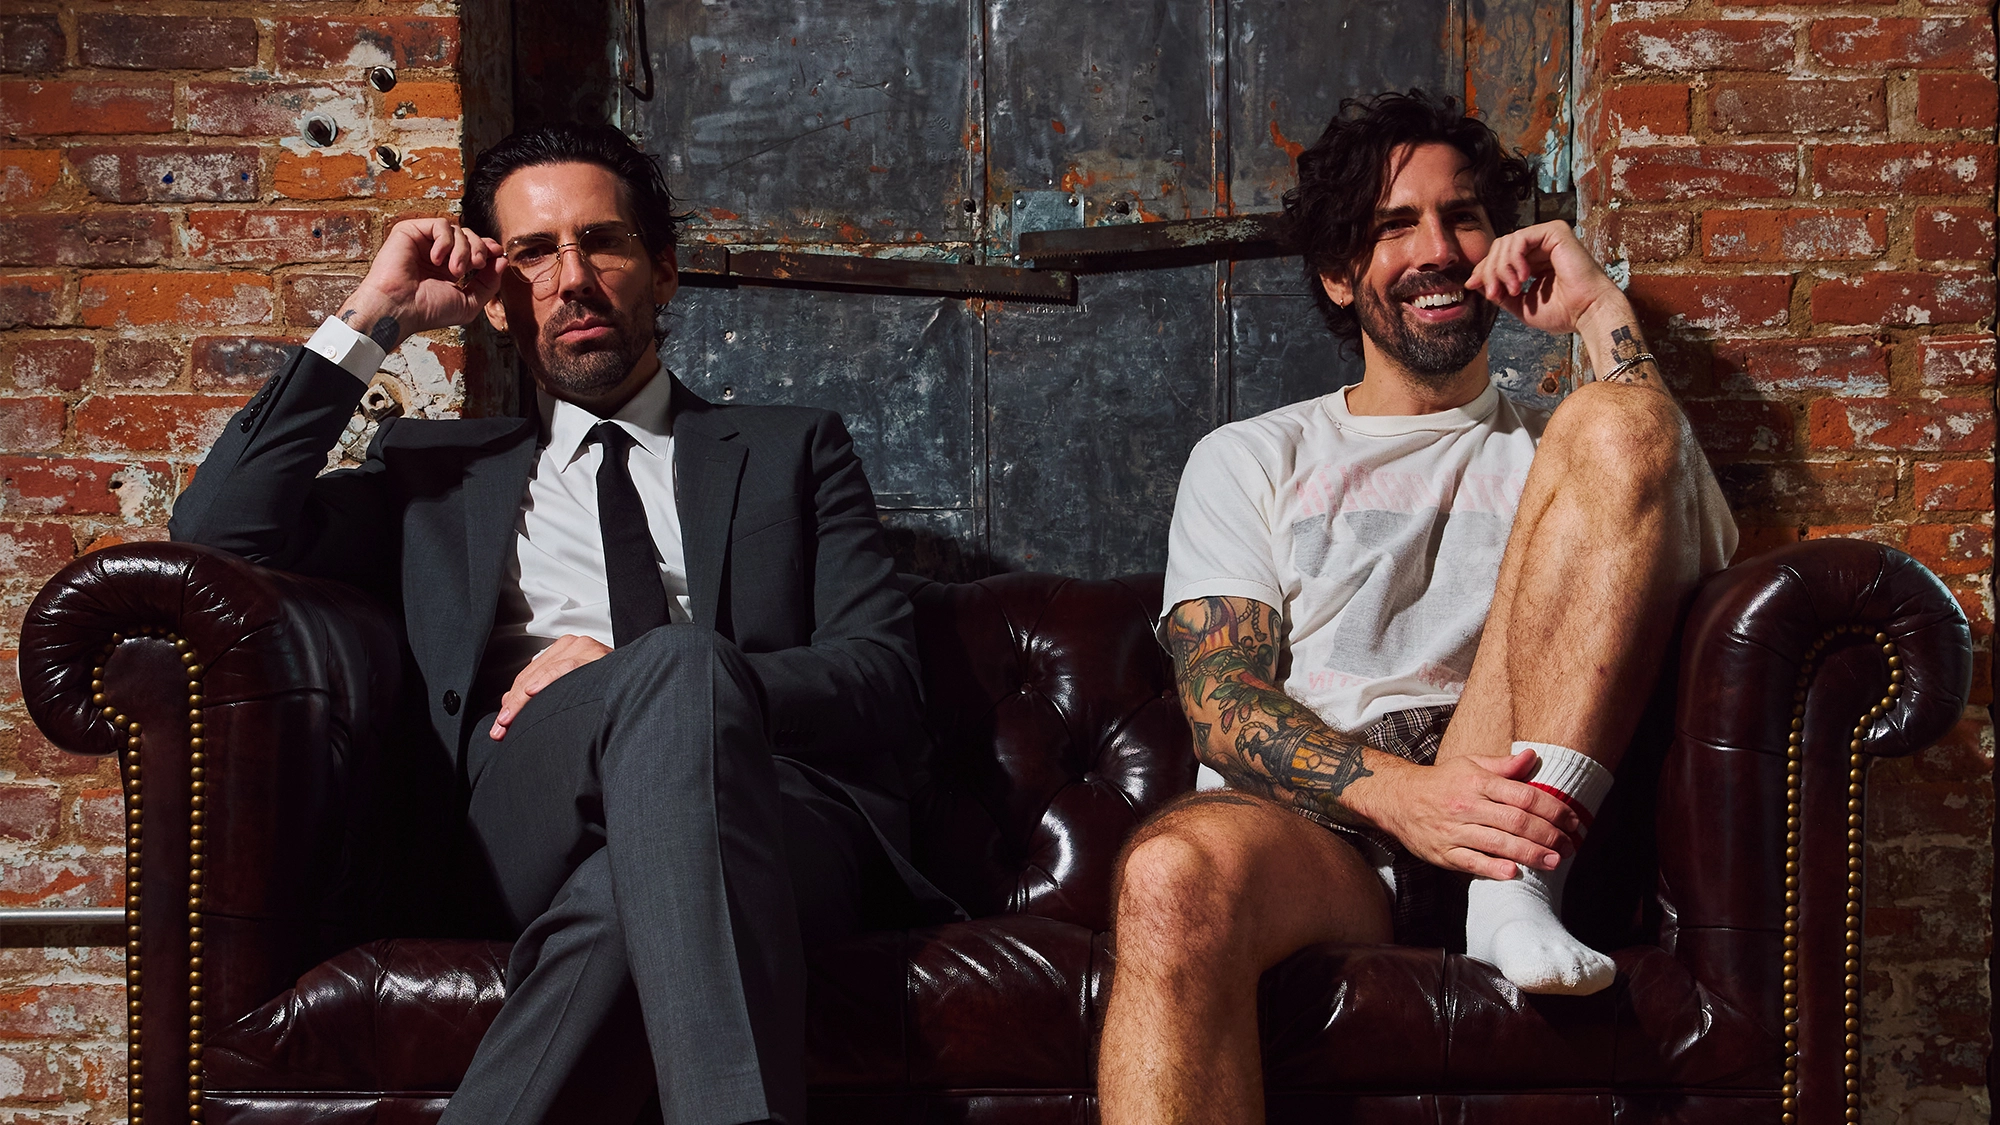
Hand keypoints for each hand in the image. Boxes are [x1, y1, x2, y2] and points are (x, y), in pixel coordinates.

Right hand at [338, 218, 507, 349]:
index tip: (497, 254)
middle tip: (476, 265)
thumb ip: (488, 284)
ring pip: (457, 230)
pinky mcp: (410, 231)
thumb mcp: (469, 302)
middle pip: (470, 236)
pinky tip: (437, 259)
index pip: (474, 248)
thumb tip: (502, 260)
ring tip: (454, 270)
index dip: (488, 248)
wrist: (399, 309)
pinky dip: (445, 241)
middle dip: (479, 248)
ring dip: (463, 249)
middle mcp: (436, 253)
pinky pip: (440, 224)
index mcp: (449, 268)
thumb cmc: (428, 310)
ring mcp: (423, 242)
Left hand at [488, 634, 610, 740]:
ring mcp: (583, 648)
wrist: (641, 683)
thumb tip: (508, 702)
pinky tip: (533, 692)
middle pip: (530, 676)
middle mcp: (572, 647)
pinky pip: (565, 667)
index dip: (510, 702)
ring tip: (509, 719)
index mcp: (564, 653)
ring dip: (522, 699)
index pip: (527, 677)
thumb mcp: (568, 692)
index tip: (500, 727)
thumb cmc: (608, 691)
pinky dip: (548, 679)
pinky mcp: (593, 654)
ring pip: (542, 673)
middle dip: (513, 705)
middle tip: (500, 729)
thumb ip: (540, 692)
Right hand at [1366, 750, 1580, 879]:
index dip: (1552, 809)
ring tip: (1554, 861)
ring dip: (1531, 854)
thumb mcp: (1469, 765)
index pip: (1524, 796)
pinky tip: (1513, 873)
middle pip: (1516, 821)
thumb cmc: (1440, 783)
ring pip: (1498, 843)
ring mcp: (1454, 830)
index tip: (1572, 820)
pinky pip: (1471, 862)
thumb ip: (1503, 765)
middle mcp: (1467, 805)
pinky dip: (1492, 869)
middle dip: (1548, 835)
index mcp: (1478, 782)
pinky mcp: (1443, 853)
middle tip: (1570, 845)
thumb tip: (1532, 757)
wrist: (1396, 799)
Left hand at [1467, 220, 1626, 338]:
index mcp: (1535, 262)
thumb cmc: (1563, 312)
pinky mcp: (1555, 231)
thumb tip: (1475, 282)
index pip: (1500, 258)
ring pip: (1506, 243)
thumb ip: (1498, 292)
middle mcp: (1541, 247)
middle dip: (1490, 271)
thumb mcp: (1520, 304)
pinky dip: (1514, 259)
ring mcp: (1548, 237)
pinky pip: (1520, 238)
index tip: (1473, 285)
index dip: (1484, 270)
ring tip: (1511, 289)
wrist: (1587, 313)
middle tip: (1494, 293)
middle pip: (1499, 248)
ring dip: (1501, 268)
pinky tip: (1523, 277)